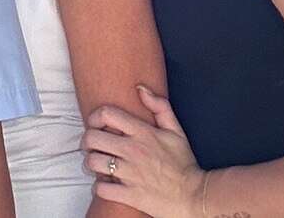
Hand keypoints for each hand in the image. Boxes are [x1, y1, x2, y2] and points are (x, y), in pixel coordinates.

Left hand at [83, 85, 205, 217]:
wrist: (195, 196)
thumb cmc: (183, 163)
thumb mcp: (176, 131)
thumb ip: (159, 106)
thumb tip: (140, 88)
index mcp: (143, 133)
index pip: (107, 114)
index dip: (94, 117)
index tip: (96, 124)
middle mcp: (134, 151)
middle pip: (92, 138)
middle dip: (87, 141)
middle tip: (92, 146)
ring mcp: (130, 173)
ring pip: (92, 163)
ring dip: (91, 164)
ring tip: (98, 164)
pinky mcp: (130, 194)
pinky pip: (101, 188)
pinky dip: (100, 187)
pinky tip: (107, 184)